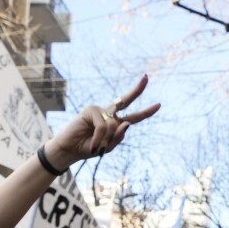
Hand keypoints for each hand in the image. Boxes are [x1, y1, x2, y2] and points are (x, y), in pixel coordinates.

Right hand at [43, 75, 160, 169]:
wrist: (70, 150)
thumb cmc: (89, 149)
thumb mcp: (108, 148)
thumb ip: (119, 137)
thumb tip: (127, 124)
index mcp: (115, 123)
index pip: (132, 116)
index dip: (146, 112)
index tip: (158, 105)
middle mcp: (109, 114)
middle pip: (126, 100)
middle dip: (137, 89)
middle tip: (146, 77)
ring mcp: (100, 110)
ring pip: (114, 124)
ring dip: (107, 140)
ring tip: (97, 148)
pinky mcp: (91, 110)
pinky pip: (104, 126)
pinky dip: (100, 138)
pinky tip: (93, 145)